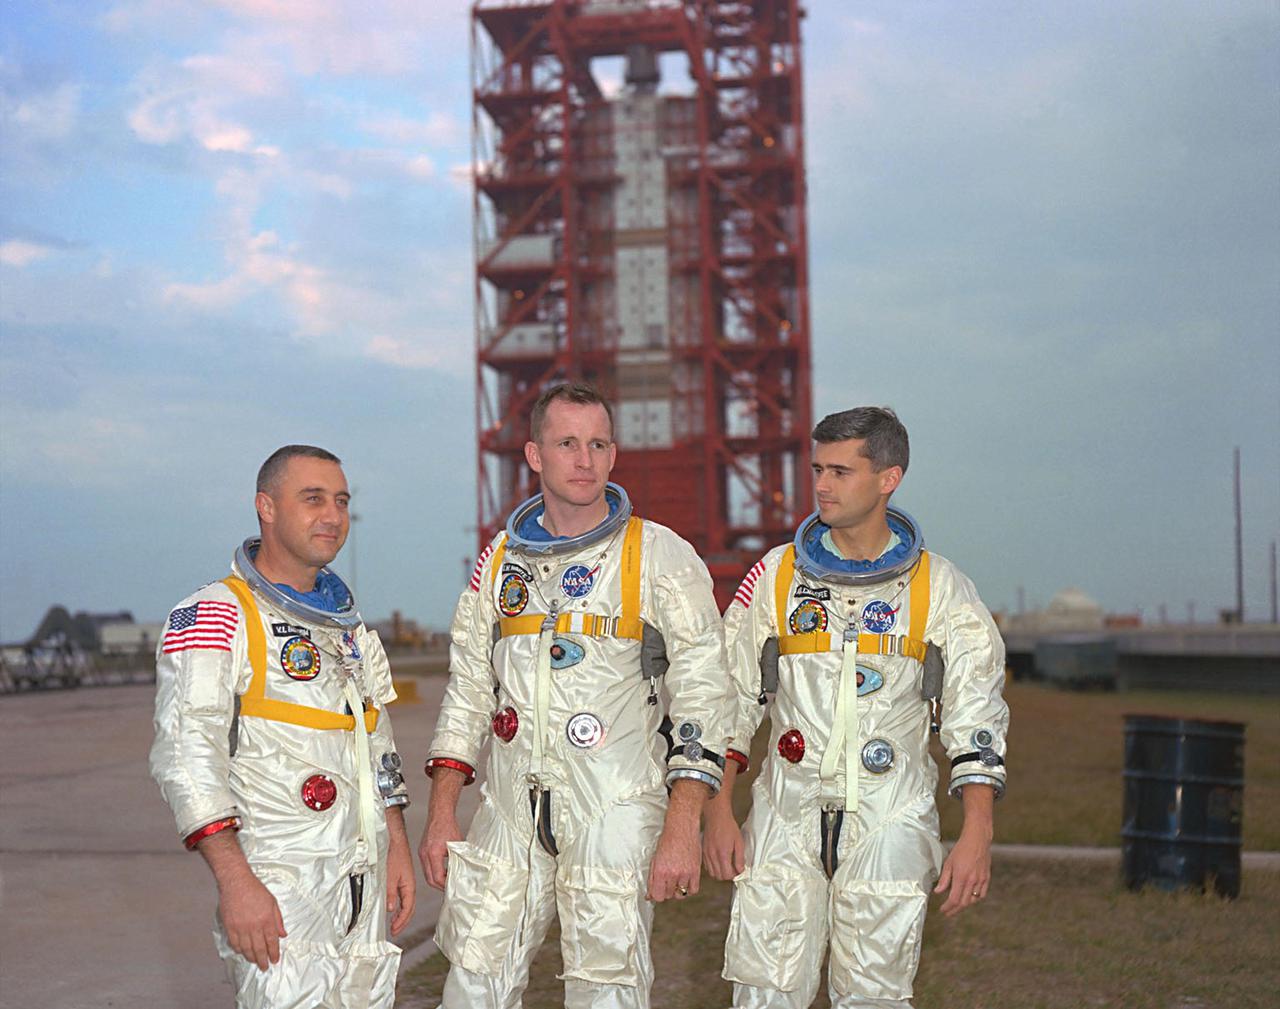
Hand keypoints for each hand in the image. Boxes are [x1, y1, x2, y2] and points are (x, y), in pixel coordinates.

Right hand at [217, 870, 286, 970]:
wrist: (236, 882)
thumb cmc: (255, 890)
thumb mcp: (272, 902)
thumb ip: (278, 920)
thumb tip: (283, 935)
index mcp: (266, 919)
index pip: (272, 941)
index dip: (274, 953)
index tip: (275, 960)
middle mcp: (254, 925)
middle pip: (259, 948)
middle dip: (263, 960)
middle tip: (265, 967)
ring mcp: (240, 927)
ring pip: (246, 949)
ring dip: (251, 957)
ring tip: (255, 962)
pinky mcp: (229, 927)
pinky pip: (234, 944)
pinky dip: (239, 950)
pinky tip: (242, 952)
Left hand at [384, 810, 415, 935]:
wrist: (392, 836)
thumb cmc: (393, 852)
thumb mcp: (389, 875)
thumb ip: (390, 893)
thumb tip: (391, 909)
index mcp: (408, 885)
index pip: (408, 908)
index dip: (402, 921)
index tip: (395, 930)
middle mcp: (408, 884)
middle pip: (409, 906)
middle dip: (402, 920)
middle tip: (394, 930)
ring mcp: (404, 880)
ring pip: (405, 900)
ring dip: (400, 912)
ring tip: (393, 921)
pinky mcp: (399, 875)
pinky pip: (400, 893)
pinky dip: (397, 903)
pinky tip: (391, 905)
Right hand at [419, 814, 463, 890]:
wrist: (440, 814)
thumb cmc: (449, 826)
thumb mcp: (457, 844)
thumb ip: (458, 858)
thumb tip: (463, 871)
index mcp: (433, 853)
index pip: (437, 877)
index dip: (445, 884)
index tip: (453, 886)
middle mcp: (425, 854)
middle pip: (429, 879)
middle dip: (440, 886)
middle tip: (450, 888)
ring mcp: (422, 853)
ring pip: (427, 874)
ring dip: (436, 879)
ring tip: (447, 881)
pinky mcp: (422, 851)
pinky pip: (426, 867)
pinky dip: (434, 872)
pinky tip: (443, 871)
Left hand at [648, 779, 705, 901]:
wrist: (681, 828)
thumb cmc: (667, 841)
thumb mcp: (655, 859)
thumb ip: (652, 879)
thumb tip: (649, 895)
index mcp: (660, 871)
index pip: (658, 896)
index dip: (657, 894)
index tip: (658, 889)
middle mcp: (673, 874)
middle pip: (668, 895)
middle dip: (666, 890)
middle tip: (667, 880)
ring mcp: (685, 873)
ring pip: (680, 894)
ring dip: (677, 889)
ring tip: (676, 879)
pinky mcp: (696, 871)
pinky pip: (693, 890)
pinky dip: (689, 889)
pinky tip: (685, 881)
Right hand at [702, 800, 744, 880]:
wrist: (717, 816)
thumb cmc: (728, 826)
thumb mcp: (739, 842)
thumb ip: (740, 858)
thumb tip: (740, 870)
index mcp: (723, 854)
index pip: (727, 875)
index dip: (734, 875)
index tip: (738, 871)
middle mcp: (713, 856)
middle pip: (719, 876)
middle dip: (727, 875)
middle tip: (733, 869)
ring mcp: (706, 854)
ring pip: (712, 873)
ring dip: (720, 873)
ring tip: (726, 866)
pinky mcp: (703, 851)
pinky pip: (707, 866)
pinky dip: (713, 868)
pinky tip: (719, 861)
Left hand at [933, 829, 991, 916]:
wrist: (977, 840)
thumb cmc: (961, 849)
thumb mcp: (948, 863)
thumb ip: (944, 879)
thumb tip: (938, 891)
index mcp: (961, 877)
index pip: (954, 899)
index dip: (948, 907)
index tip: (943, 910)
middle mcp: (972, 881)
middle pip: (964, 903)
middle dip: (955, 909)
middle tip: (948, 912)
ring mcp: (981, 880)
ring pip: (973, 900)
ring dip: (964, 905)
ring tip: (957, 905)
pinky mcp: (987, 878)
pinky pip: (982, 894)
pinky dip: (975, 899)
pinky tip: (970, 898)